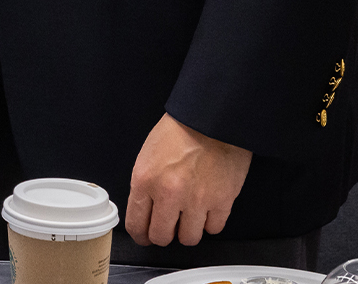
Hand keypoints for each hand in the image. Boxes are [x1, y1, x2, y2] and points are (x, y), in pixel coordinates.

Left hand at [125, 113, 251, 247]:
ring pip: (188, 238)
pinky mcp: (221, 201)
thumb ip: (145, 186)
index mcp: (145, 180)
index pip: (136, 224)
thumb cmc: (180, 131)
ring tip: (190, 218)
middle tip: (168, 227)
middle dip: (163, 234)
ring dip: (188, 230)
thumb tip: (145, 210)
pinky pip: (214, 229)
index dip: (140, 235)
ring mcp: (196, 200)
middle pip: (161, 237)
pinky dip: (210, 223)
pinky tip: (208, 210)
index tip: (144, 236)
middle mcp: (169, 194)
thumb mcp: (148, 155)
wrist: (211, 118)